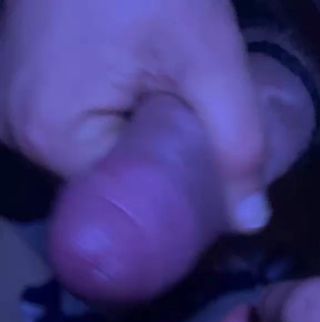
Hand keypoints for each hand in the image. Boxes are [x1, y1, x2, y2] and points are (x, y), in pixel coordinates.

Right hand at [0, 0, 265, 224]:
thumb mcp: (206, 58)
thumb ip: (235, 142)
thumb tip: (251, 222)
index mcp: (51, 138)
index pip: (123, 202)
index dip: (170, 197)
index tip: (207, 178)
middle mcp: (19, 132)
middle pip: (105, 179)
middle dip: (153, 165)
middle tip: (194, 132)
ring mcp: (12, 107)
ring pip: (92, 152)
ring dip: (133, 138)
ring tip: (165, 105)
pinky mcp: (20, 84)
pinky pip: (75, 124)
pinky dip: (111, 116)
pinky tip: (137, 90)